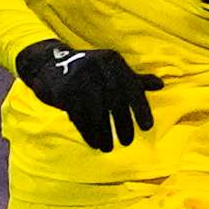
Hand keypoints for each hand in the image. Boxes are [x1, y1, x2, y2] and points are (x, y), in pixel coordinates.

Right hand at [15, 40, 157, 152]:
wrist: (48, 64)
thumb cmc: (88, 71)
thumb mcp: (112, 70)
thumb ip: (135, 79)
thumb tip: (160, 84)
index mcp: (112, 61)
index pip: (132, 88)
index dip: (141, 109)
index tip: (147, 128)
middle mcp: (96, 67)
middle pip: (115, 102)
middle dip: (122, 125)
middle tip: (127, 142)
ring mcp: (77, 78)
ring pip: (96, 112)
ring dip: (103, 133)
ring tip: (108, 148)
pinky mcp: (62, 91)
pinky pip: (79, 116)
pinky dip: (88, 132)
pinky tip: (94, 143)